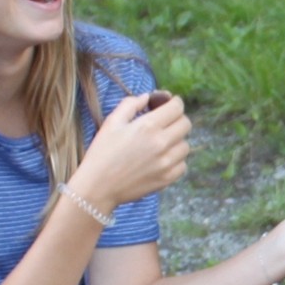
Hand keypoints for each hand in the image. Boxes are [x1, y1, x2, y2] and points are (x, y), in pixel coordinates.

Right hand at [72, 92, 191, 208]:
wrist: (98, 187)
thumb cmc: (102, 152)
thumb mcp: (112, 122)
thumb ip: (130, 104)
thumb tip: (147, 97)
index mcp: (148, 126)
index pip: (177, 108)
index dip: (174, 103)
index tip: (169, 104)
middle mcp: (162, 143)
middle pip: (185, 124)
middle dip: (177, 119)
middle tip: (165, 122)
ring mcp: (167, 163)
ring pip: (185, 145)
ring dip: (176, 141)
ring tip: (160, 143)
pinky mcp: (167, 178)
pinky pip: (183, 164)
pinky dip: (176, 160)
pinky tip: (161, 159)